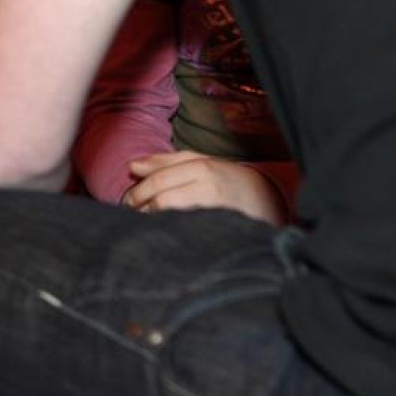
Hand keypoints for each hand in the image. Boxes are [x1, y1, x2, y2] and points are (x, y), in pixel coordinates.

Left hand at [122, 151, 286, 224]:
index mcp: (202, 169)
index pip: (159, 181)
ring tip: (146, 223)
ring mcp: (217, 212)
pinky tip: (166, 234)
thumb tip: (132, 166)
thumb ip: (165, 162)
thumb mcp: (199, 161)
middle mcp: (210, 189)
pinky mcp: (221, 232)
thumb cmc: (225, 178)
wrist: (266, 199)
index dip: (138, 192)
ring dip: (153, 222)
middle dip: (141, 208)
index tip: (128, 200)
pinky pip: (187, 234)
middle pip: (163, 201)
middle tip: (133, 213)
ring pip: (173, 218)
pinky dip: (171, 233)